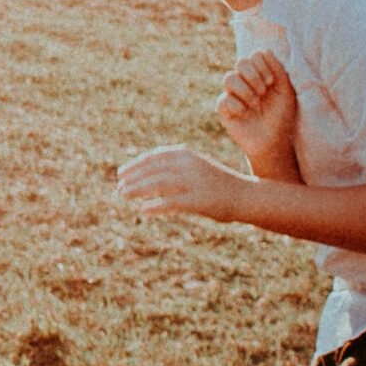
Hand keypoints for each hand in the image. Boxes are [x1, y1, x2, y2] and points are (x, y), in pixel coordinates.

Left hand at [116, 144, 249, 221]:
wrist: (246, 195)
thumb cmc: (217, 183)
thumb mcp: (195, 168)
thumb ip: (174, 169)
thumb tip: (145, 177)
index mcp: (187, 154)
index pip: (155, 157)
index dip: (136, 165)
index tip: (122, 173)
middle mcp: (189, 164)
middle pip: (154, 170)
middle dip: (133, 178)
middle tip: (119, 188)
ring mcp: (194, 181)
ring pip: (158, 184)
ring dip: (138, 189)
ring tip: (124, 196)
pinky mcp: (199, 200)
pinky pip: (171, 202)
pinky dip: (156, 206)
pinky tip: (144, 211)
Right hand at [215, 51, 297, 169]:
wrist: (274, 141)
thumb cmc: (282, 117)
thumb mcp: (286, 92)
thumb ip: (278, 70)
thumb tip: (266, 50)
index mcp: (259, 75)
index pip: (253, 56)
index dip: (261, 65)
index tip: (271, 82)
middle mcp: (244, 82)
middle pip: (240, 62)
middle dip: (253, 76)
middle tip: (263, 91)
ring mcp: (233, 95)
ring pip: (229, 78)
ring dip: (246, 91)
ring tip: (255, 104)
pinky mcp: (224, 110)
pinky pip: (223, 99)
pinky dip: (237, 105)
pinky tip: (244, 114)